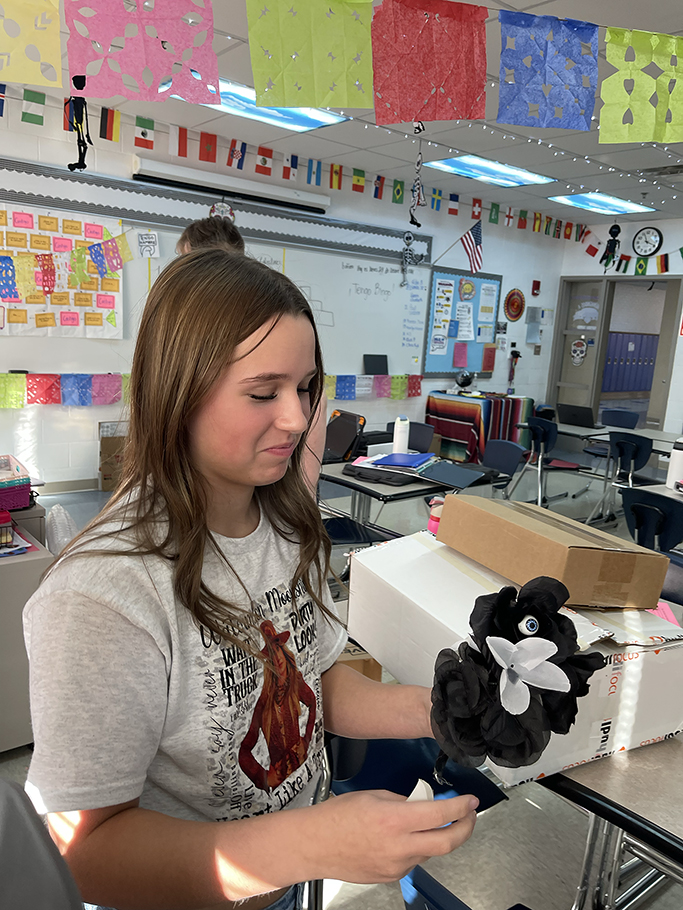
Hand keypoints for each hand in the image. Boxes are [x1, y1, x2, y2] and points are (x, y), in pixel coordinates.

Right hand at [308, 790, 477, 883]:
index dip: (461, 807)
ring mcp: (396, 865)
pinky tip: (407, 837)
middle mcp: (399, 845)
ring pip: (430, 851)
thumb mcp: (374, 795)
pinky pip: (414, 860)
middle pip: (447, 842)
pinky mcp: (391, 876)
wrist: (315, 845)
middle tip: (469, 816)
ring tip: (431, 822)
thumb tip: (424, 803)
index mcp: (394, 819)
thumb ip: (403, 800)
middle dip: (465, 828)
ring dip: (438, 836)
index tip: (470, 801)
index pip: (440, 814)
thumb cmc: (337, 817)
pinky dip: (418, 847)